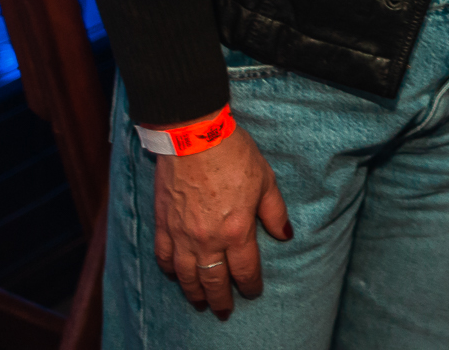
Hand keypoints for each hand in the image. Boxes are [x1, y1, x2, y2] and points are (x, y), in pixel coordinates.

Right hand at [152, 124, 291, 317]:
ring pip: (186, 275)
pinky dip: (169, 270)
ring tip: (199, 303)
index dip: (250, 285)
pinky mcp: (163, 223)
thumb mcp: (266, 180)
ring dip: (193, 292)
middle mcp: (208, 239)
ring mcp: (182, 234)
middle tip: (223, 312)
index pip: (245, 270)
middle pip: (214, 280)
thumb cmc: (234, 154)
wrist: (194, 136)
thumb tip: (285, 235)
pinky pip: (163, 256)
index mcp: (237, 230)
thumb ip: (275, 212)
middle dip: (220, 300)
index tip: (253, 292)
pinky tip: (174, 275)